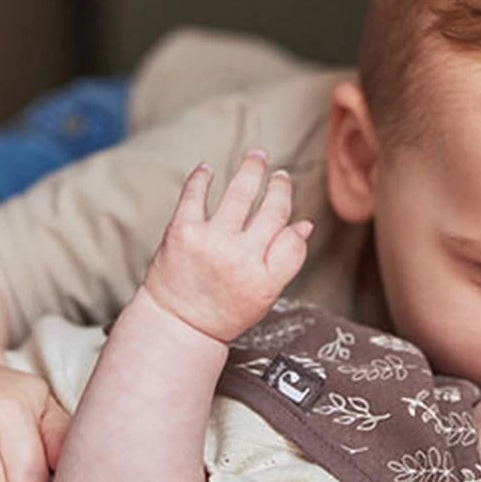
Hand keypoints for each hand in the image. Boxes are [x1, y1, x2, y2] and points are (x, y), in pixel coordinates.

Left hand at [142, 149, 311, 343]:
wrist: (176, 325)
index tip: (288, 198)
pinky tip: (207, 169)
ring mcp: (211, 242)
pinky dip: (202, 178)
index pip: (293, 239)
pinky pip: (196, 195)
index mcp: (265, 279)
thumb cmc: (223, 311)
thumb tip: (304, 225)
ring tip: (258, 156)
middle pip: (272, 210)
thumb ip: (285, 262)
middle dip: (279, 187)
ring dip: (252, 170)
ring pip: (240, 194)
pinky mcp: (182, 231)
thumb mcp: (264, 295)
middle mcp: (241, 258)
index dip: (293, 218)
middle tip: (279, 174)